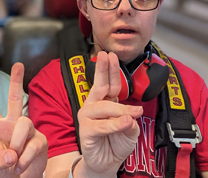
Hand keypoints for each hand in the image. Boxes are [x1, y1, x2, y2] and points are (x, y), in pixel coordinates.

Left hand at [0, 63, 47, 177]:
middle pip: (15, 98)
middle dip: (16, 81)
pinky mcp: (40, 141)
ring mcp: (28, 131)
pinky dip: (24, 159)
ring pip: (23, 123)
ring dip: (17, 143)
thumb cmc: (3, 170)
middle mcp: (13, 124)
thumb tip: (12, 153)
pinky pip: (33, 145)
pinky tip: (20, 165)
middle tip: (18, 65)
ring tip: (14, 160)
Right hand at [74, 52, 142, 177]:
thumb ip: (130, 120)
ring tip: (134, 113)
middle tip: (106, 56)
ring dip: (120, 109)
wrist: (106, 163)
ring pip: (104, 107)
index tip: (111, 55)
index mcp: (105, 102)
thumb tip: (130, 116)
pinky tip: (124, 122)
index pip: (110, 83)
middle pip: (99, 85)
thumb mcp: (130, 130)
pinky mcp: (85, 130)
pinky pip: (102, 126)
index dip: (111, 69)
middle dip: (103, 69)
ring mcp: (87, 116)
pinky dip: (114, 125)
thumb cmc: (115, 143)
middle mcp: (94, 105)